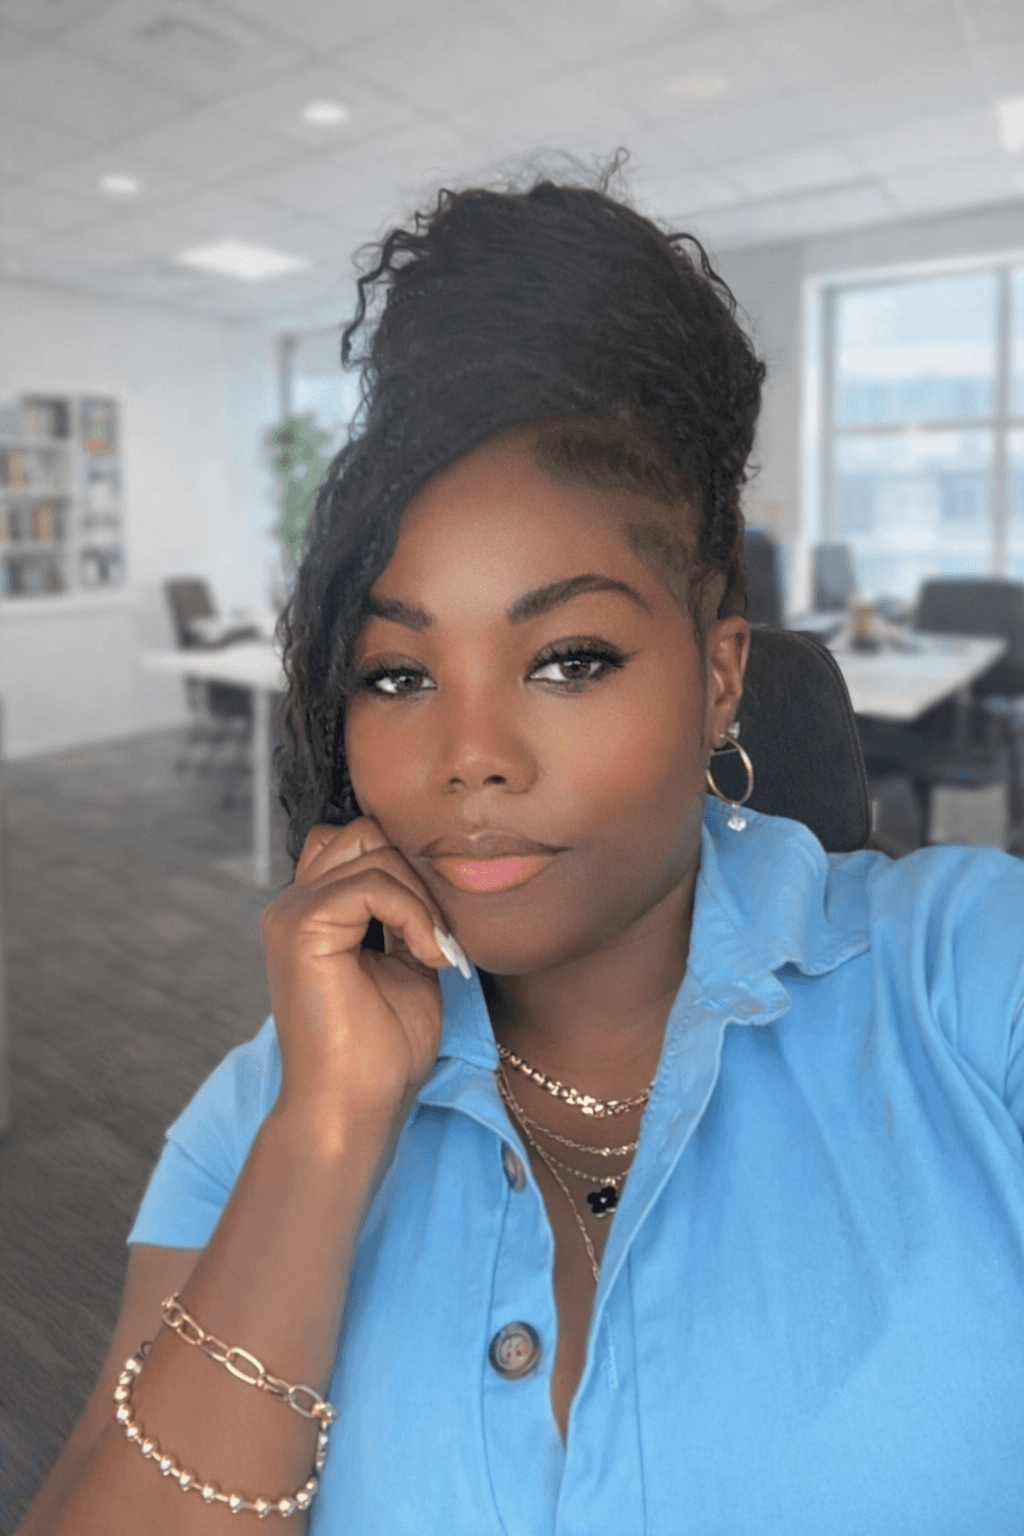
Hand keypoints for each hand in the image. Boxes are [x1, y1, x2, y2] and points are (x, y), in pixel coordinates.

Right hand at [261, 818, 465, 1130]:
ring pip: (373, 850)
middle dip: (417, 876)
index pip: (362, 842)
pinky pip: (373, 885)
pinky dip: (414, 915)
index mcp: (316, 911)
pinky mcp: (301, 927)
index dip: (409, 871)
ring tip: (436, 952)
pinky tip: (429, 957)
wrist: (354, 1108)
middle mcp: (294, 903)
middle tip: (441, 939)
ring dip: (421, 898)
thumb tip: (440, 870)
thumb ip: (411, 915)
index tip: (442, 932)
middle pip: (367, 833)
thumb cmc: (383, 1050)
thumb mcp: (409, 964)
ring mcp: (291, 912)